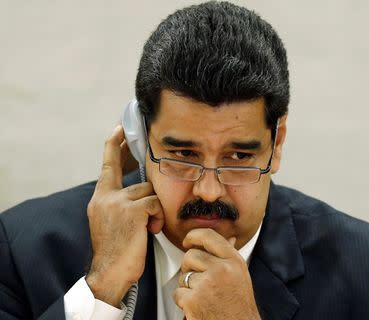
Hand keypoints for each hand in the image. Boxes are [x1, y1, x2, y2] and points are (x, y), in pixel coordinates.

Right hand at [85, 125, 163, 306]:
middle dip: (150, 194)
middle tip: (151, 200)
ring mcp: (117, 202)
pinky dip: (157, 217)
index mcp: (100, 198)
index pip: (108, 165)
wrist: (110, 272)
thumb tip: (137, 189)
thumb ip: (119, 202)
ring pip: (150, 192)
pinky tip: (151, 230)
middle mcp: (106, 196)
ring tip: (148, 227)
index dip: (114, 146)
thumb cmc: (116, 250)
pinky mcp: (131, 210)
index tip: (119, 130)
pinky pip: (155, 203)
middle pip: (140, 180)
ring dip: (155, 210)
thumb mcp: (111, 221)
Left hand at [174, 229, 260, 319]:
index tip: (188, 240)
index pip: (209, 236)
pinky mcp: (194, 300)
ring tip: (202, 296)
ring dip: (187, 286)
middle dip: (188, 267)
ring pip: (183, 275)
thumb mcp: (241, 276)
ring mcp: (207, 284)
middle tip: (197, 279)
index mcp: (234, 261)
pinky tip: (197, 306)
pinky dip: (183, 301)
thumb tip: (228, 239)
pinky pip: (178, 293)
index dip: (194, 235)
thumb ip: (230, 256)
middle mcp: (222, 269)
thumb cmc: (239, 307)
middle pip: (191, 255)